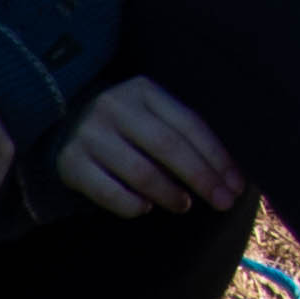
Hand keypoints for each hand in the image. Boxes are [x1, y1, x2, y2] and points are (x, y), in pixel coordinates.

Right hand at [58, 75, 244, 220]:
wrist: (63, 122)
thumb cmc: (126, 125)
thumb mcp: (152, 114)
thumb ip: (182, 133)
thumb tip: (228, 174)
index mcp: (143, 90)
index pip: (189, 125)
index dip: (217, 157)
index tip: (236, 184)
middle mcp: (114, 107)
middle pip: (168, 147)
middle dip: (202, 178)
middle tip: (223, 202)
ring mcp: (90, 135)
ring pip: (140, 172)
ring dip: (169, 194)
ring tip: (185, 205)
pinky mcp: (70, 163)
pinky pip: (108, 192)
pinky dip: (131, 205)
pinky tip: (145, 208)